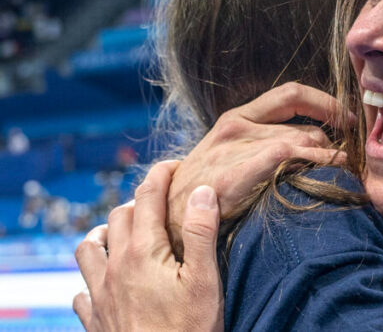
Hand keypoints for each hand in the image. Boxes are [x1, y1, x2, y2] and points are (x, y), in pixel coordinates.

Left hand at [73, 161, 223, 331]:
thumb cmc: (189, 330)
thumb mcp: (204, 280)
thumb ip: (201, 232)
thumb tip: (201, 190)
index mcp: (142, 252)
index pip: (147, 197)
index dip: (160, 174)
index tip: (174, 165)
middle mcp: (115, 267)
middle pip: (118, 216)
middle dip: (138, 201)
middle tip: (161, 200)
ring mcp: (100, 294)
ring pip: (88, 247)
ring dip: (103, 233)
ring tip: (121, 233)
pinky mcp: (95, 319)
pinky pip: (80, 290)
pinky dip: (90, 278)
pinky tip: (105, 283)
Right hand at [166, 82, 349, 255]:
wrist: (172, 223)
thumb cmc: (203, 194)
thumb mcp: (228, 158)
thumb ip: (260, 145)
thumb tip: (307, 144)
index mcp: (237, 118)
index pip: (291, 94)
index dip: (326, 102)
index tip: (347, 117)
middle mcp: (238, 125)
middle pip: (305, 126)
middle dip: (333, 142)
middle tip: (350, 159)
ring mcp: (238, 146)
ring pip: (305, 141)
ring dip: (330, 157)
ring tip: (345, 172)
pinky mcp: (240, 168)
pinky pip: (294, 154)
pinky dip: (320, 160)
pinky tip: (334, 171)